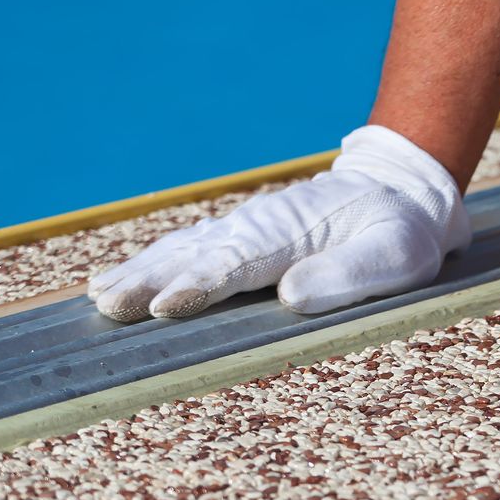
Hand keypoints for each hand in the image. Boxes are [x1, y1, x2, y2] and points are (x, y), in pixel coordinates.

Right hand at [87, 126, 469, 320]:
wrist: (397, 190)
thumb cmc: (399, 231)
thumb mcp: (395, 256)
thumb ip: (347, 275)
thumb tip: (290, 297)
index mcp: (292, 233)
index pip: (238, 263)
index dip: (201, 285)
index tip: (167, 308)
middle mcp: (257, 227)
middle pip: (194, 256)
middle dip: (150, 282)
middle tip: (109, 309)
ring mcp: (243, 230)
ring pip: (180, 250)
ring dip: (139, 273)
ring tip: (99, 299)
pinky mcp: (238, 237)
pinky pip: (184, 249)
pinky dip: (148, 264)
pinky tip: (112, 282)